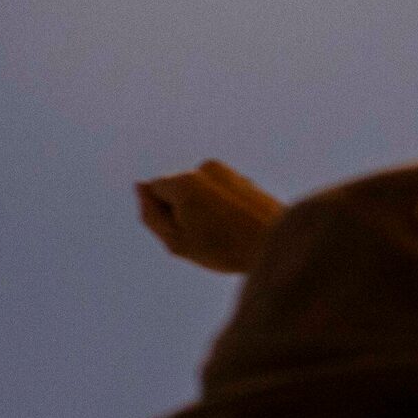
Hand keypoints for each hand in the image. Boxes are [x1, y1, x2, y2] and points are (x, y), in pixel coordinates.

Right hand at [136, 160, 283, 273]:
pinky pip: (220, 194)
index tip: (182, 233)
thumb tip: (139, 187)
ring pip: (199, 192)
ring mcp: (228, 172)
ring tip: (226, 235)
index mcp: (184, 180)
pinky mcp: (245, 180)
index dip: (162, 215)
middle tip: (204, 239)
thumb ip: (151, 214)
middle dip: (182, 211)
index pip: (153, 189)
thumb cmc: (225, 249)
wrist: (278, 244)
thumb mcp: (175, 241)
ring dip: (204, 211)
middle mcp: (205, 168)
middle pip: (176, 189)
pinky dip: (223, 210)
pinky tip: (239, 229)